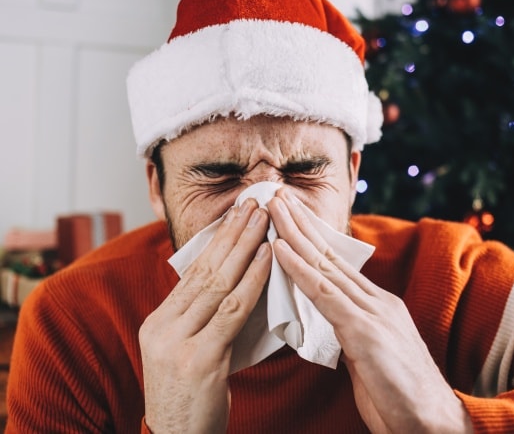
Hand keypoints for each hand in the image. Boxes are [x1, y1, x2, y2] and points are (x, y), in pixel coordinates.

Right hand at [139, 199, 271, 432]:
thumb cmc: (191, 398)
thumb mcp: (187, 352)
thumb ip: (203, 319)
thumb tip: (234, 282)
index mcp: (158, 322)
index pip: (192, 272)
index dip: (218, 240)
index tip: (238, 214)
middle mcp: (162, 327)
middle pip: (204, 270)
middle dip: (232, 233)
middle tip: (253, 202)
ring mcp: (176, 343)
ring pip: (217, 283)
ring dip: (244, 246)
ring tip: (263, 218)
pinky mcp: (198, 360)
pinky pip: (231, 311)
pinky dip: (252, 281)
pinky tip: (267, 258)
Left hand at [267, 189, 472, 432]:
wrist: (434, 425)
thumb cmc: (399, 394)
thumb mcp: (368, 353)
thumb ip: (349, 328)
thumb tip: (326, 315)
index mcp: (376, 304)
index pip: (335, 263)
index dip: (309, 237)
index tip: (288, 214)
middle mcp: (376, 301)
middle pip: (329, 255)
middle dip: (300, 223)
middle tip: (276, 193)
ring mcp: (373, 314)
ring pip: (324, 266)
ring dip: (294, 234)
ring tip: (273, 207)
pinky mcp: (366, 333)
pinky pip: (325, 296)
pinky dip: (299, 271)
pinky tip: (280, 250)